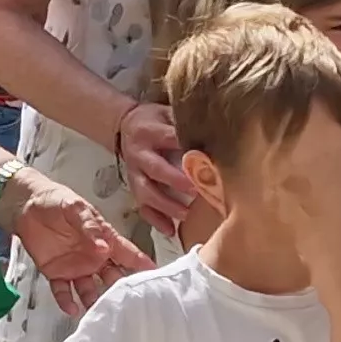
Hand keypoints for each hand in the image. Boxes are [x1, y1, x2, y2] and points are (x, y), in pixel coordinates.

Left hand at [9, 172, 149, 313]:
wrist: (26, 204)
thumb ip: (90, 226)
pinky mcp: (56, 273)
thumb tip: (103, 247)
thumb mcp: (76, 207)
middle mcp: (94, 257)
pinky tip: (72, 308)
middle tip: (127, 304)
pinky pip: (63, 291)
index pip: (128, 254)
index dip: (142, 265)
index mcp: (104, 239)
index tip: (156, 277)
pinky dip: (67, 301)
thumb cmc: (56, 200)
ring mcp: (76, 267)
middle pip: (113, 278)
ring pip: (90, 289)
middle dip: (120, 290)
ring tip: (98, 311)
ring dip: (94, 301)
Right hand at [110, 103, 196, 235]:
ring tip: (186, 215)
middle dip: (176, 180)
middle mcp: (139, 153)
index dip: (187, 149)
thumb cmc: (154, 119)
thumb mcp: (166, 112)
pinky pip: (141, 206)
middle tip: (197, 189)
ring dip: (166, 205)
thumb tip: (216, 128)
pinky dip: (155, 220)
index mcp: (150, 131)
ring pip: (147, 192)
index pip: (170, 139)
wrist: (124, 126)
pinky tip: (170, 230)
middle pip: (156, 169)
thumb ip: (184, 121)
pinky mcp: (133, 187)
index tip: (207, 159)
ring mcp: (134, 172)